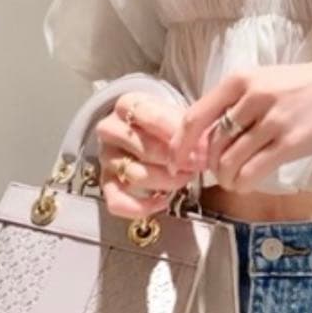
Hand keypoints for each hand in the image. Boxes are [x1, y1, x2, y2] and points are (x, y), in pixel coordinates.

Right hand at [94, 90, 206, 218]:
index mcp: (127, 105)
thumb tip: (205, 149)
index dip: (177, 133)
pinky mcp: (106, 183)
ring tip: (186, 178)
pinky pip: (117, 201)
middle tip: (200, 165)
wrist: (149, 134)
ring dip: (167, 181)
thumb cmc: (166, 124)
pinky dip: (142, 206)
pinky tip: (164, 200)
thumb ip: (189, 128)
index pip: (150, 116)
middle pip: (145, 149)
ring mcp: (107, 158)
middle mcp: (110, 130)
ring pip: (135, 175)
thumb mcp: (177, 115)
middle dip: (178, 160)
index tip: (201, 146)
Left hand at [166, 54, 311, 192]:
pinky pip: (252, 171)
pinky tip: (245, 184)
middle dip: (208, 166)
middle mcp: (252, 98)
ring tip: (233, 180)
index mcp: (241, 80)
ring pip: (229, 161)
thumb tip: (207, 136)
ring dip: (225, 178)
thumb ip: (238, 103)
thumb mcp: (268, 81)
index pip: (195, 117)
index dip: (181, 145)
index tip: (178, 160)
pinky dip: (242, 183)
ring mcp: (272, 120)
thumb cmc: (309, 86)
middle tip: (217, 173)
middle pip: (211, 144)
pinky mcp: (290, 142)